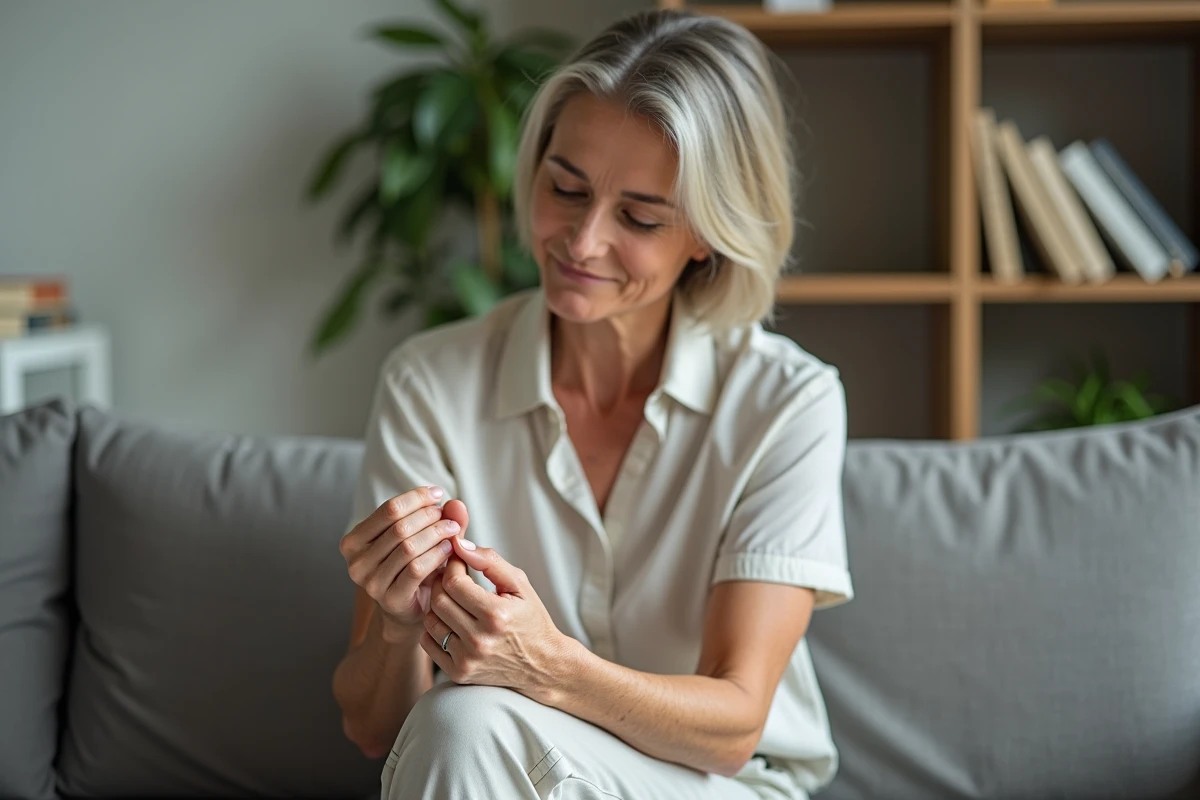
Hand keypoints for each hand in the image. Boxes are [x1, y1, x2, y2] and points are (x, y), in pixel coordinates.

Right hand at [338, 487, 469, 638]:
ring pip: (408, 547)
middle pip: (398, 527)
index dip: (416, 498)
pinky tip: (450, 549)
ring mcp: (370, 583)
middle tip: (450, 517)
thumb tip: (455, 503)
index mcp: (354, 541)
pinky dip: (437, 555)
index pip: (388, 509)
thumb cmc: (414, 566)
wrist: (411, 608)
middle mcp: (356, 562)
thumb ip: (438, 519)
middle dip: (429, 517)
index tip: (438, 494)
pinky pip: (416, 569)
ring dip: (436, 534)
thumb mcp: (421, 537)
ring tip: (453, 530)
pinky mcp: (389, 599)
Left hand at [420, 538, 576, 703]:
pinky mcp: (459, 673)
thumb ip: (490, 561)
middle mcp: (479, 640)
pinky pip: (428, 643)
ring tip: (453, 598)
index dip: (452, 566)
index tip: (458, 561)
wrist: (542, 664)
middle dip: (441, 582)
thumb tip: (461, 545)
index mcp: (496, 615)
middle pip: (439, 600)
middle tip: (452, 576)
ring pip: (430, 620)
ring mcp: (467, 660)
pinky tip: (451, 620)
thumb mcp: (520, 585)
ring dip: (436, 604)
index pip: (454, 582)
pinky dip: (434, 628)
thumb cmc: (531, 620)